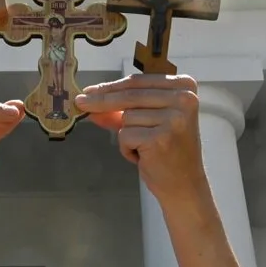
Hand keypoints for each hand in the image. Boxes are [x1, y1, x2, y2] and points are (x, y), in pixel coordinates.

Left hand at [76, 74, 205, 200]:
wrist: (184, 185)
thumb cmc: (168, 152)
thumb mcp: (149, 122)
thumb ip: (122, 110)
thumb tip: (91, 101)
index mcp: (185, 87)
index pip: (139, 82)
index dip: (111, 86)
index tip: (90, 91)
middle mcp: (183, 99)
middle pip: (129, 95)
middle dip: (101, 100)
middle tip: (80, 103)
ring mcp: (173, 118)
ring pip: (126, 117)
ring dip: (127, 136)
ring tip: (146, 148)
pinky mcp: (160, 137)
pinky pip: (125, 135)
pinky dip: (127, 148)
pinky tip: (145, 156)